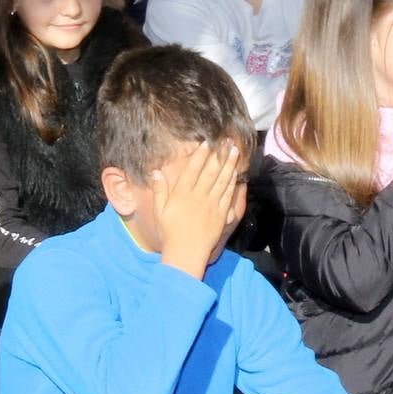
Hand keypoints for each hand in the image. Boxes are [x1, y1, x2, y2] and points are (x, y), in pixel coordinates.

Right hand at [154, 142, 240, 280]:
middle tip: (225, 141)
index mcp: (182, 195)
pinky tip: (236, 173)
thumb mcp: (159, 211)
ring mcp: (212, 205)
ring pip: (222, 181)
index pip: (192, 170)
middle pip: (210, 172)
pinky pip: (228, 195)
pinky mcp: (221, 214)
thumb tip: (155, 172)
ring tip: (234, 151)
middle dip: (218, 155)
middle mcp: (198, 197)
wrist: (186, 252)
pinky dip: (233, 182)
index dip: (200, 155)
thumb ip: (159, 190)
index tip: (206, 143)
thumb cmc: (169, 231)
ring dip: (229, 164)